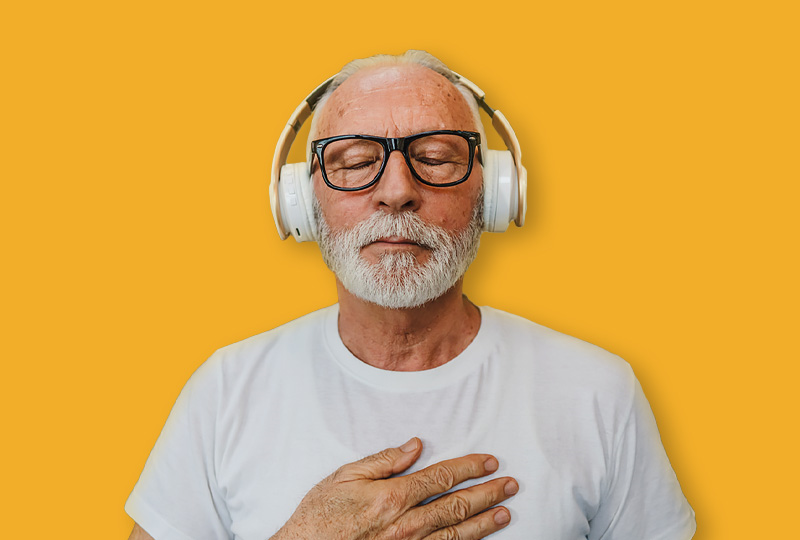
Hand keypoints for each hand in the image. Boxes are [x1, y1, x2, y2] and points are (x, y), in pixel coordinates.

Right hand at [271, 437, 517, 539]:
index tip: (489, 462)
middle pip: (457, 505)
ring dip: (484, 522)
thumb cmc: (320, 516)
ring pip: (456, 533)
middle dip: (487, 493)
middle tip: (510, 484)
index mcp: (393, 496)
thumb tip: (414, 446)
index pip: (441, 477)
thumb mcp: (345, 477)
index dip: (469, 468)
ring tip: (505, 512)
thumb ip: (384, 460)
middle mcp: (406, 524)